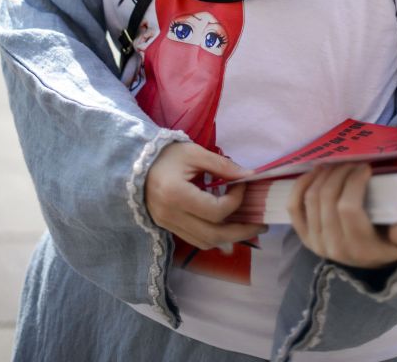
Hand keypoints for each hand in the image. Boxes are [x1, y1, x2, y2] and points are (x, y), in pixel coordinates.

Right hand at [145, 141, 266, 249]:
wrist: (135, 163)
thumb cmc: (166, 154)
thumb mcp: (195, 153)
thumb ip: (222, 165)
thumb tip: (250, 176)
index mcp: (176, 195)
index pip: (216, 211)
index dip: (236, 200)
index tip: (243, 184)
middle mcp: (171, 216)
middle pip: (214, 235)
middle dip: (242, 231)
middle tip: (261, 223)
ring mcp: (168, 226)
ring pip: (206, 243)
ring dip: (230, 238)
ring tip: (248, 226)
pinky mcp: (168, 228)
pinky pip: (196, 240)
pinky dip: (215, 236)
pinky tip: (227, 226)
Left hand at [287, 163, 396, 268]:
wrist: (369, 262)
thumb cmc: (388, 245)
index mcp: (359, 247)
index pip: (348, 208)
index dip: (354, 182)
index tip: (366, 168)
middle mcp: (333, 246)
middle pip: (327, 199)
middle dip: (340, 172)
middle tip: (352, 162)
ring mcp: (314, 241)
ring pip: (311, 198)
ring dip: (323, 175)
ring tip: (337, 164)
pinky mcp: (303, 235)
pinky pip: (293, 206)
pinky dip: (301, 185)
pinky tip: (315, 172)